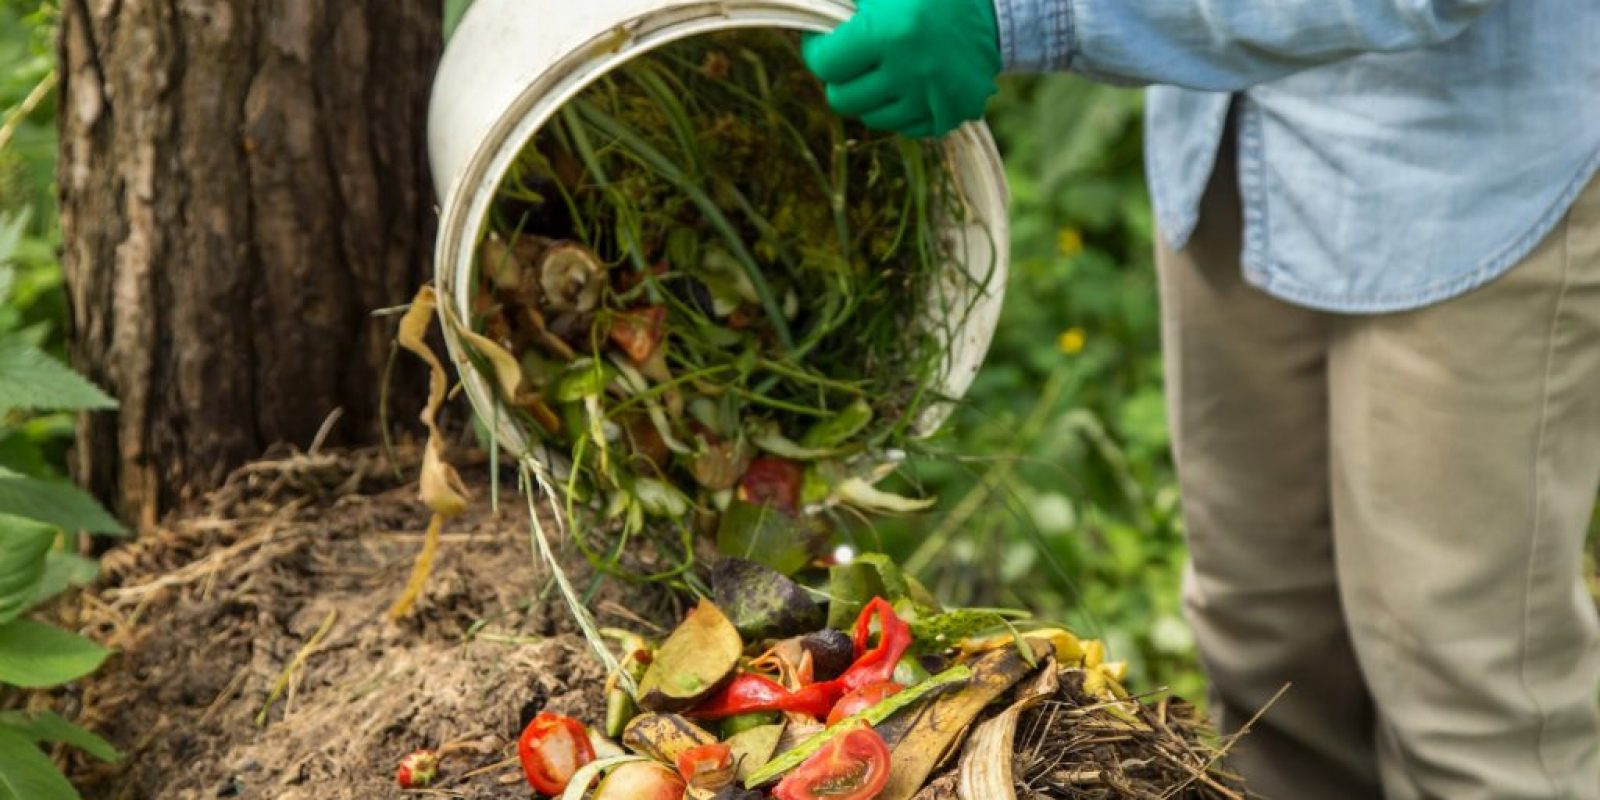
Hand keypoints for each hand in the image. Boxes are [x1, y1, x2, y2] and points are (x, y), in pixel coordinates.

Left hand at [802, 0, 1001, 138]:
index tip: (826, 42)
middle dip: (840, 77)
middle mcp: (911, 72)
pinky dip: (900, 108)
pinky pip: (903, 128)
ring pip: (870, 117)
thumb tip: (802, 11)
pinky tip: (910, 82)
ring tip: (885, 68)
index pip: (825, 65)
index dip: (818, 51)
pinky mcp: (950, 116)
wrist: (993, 10)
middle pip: (842, 99)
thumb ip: (838, 0)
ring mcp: (932, 99)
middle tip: (852, 58)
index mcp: (891, 32)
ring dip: (870, 94)